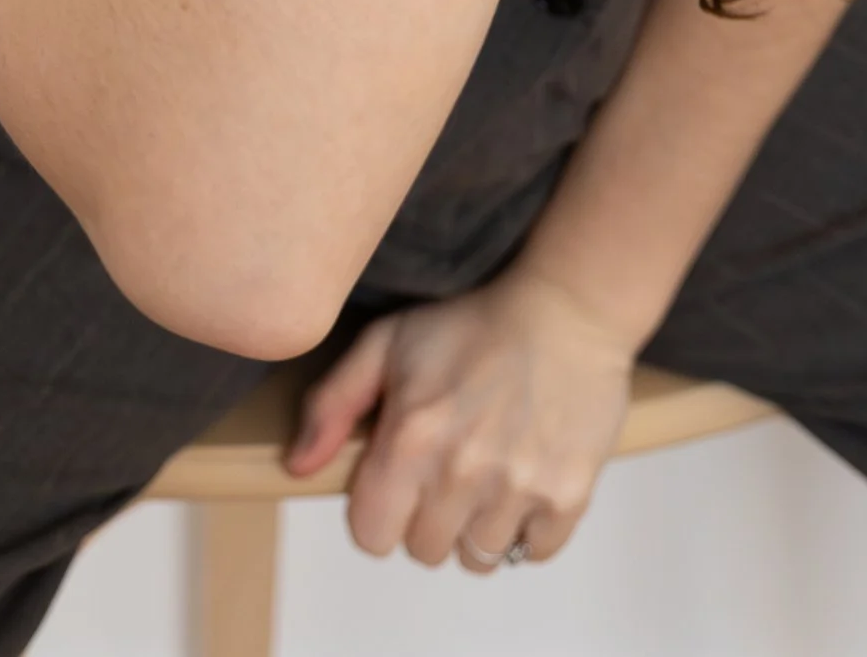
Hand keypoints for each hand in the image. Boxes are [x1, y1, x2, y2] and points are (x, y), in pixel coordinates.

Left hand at [285, 266, 636, 571]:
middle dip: (430, 517)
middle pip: (425, 551)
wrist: (566, 309)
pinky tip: (524, 478)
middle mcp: (462, 471)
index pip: (372, 536)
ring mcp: (517, 487)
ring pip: (478, 558)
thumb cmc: (472, 324)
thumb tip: (298, 467)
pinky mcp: (567, 495)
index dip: (381, 511)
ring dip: (478, 525)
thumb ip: (333, 403)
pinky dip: (528, 529)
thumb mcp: (387, 342)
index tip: (400, 481)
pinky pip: (533, 553)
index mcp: (411, 436)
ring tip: (489, 472)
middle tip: (449, 469)